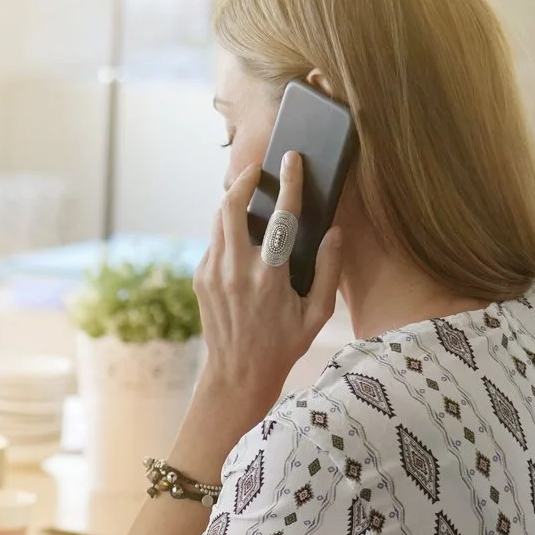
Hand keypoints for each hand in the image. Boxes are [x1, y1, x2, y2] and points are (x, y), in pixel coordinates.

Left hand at [184, 153, 344, 457]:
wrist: (237, 376)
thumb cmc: (284, 346)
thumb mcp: (317, 314)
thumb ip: (328, 270)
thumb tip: (334, 232)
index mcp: (270, 276)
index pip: (281, 216)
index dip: (289, 183)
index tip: (292, 159)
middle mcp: (237, 269)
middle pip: (232, 206)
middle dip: (243, 180)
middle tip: (257, 169)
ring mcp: (213, 272)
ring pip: (219, 220)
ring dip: (234, 203)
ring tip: (250, 196)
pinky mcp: (200, 278)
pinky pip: (215, 243)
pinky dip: (228, 233)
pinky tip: (243, 240)